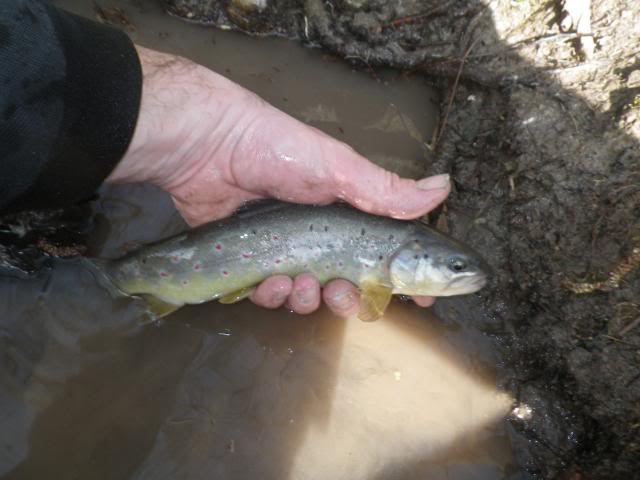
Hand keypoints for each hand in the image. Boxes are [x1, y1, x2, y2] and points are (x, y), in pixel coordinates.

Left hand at [108, 46, 448, 315]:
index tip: (419, 300)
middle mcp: (318, 237)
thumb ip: (387, 190)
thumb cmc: (277, 149)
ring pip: (308, 296)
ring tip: (299, 283)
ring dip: (308, 299)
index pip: (383, 254)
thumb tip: (444, 188)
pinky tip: (269, 281)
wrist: (209, 146)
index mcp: (347, 214)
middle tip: (344, 295)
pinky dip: (273, 295)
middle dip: (348, 299)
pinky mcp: (251, 263)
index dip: (402, 280)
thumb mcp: (338, 168)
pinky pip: (269, 295)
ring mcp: (284, 252)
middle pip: (346, 285)